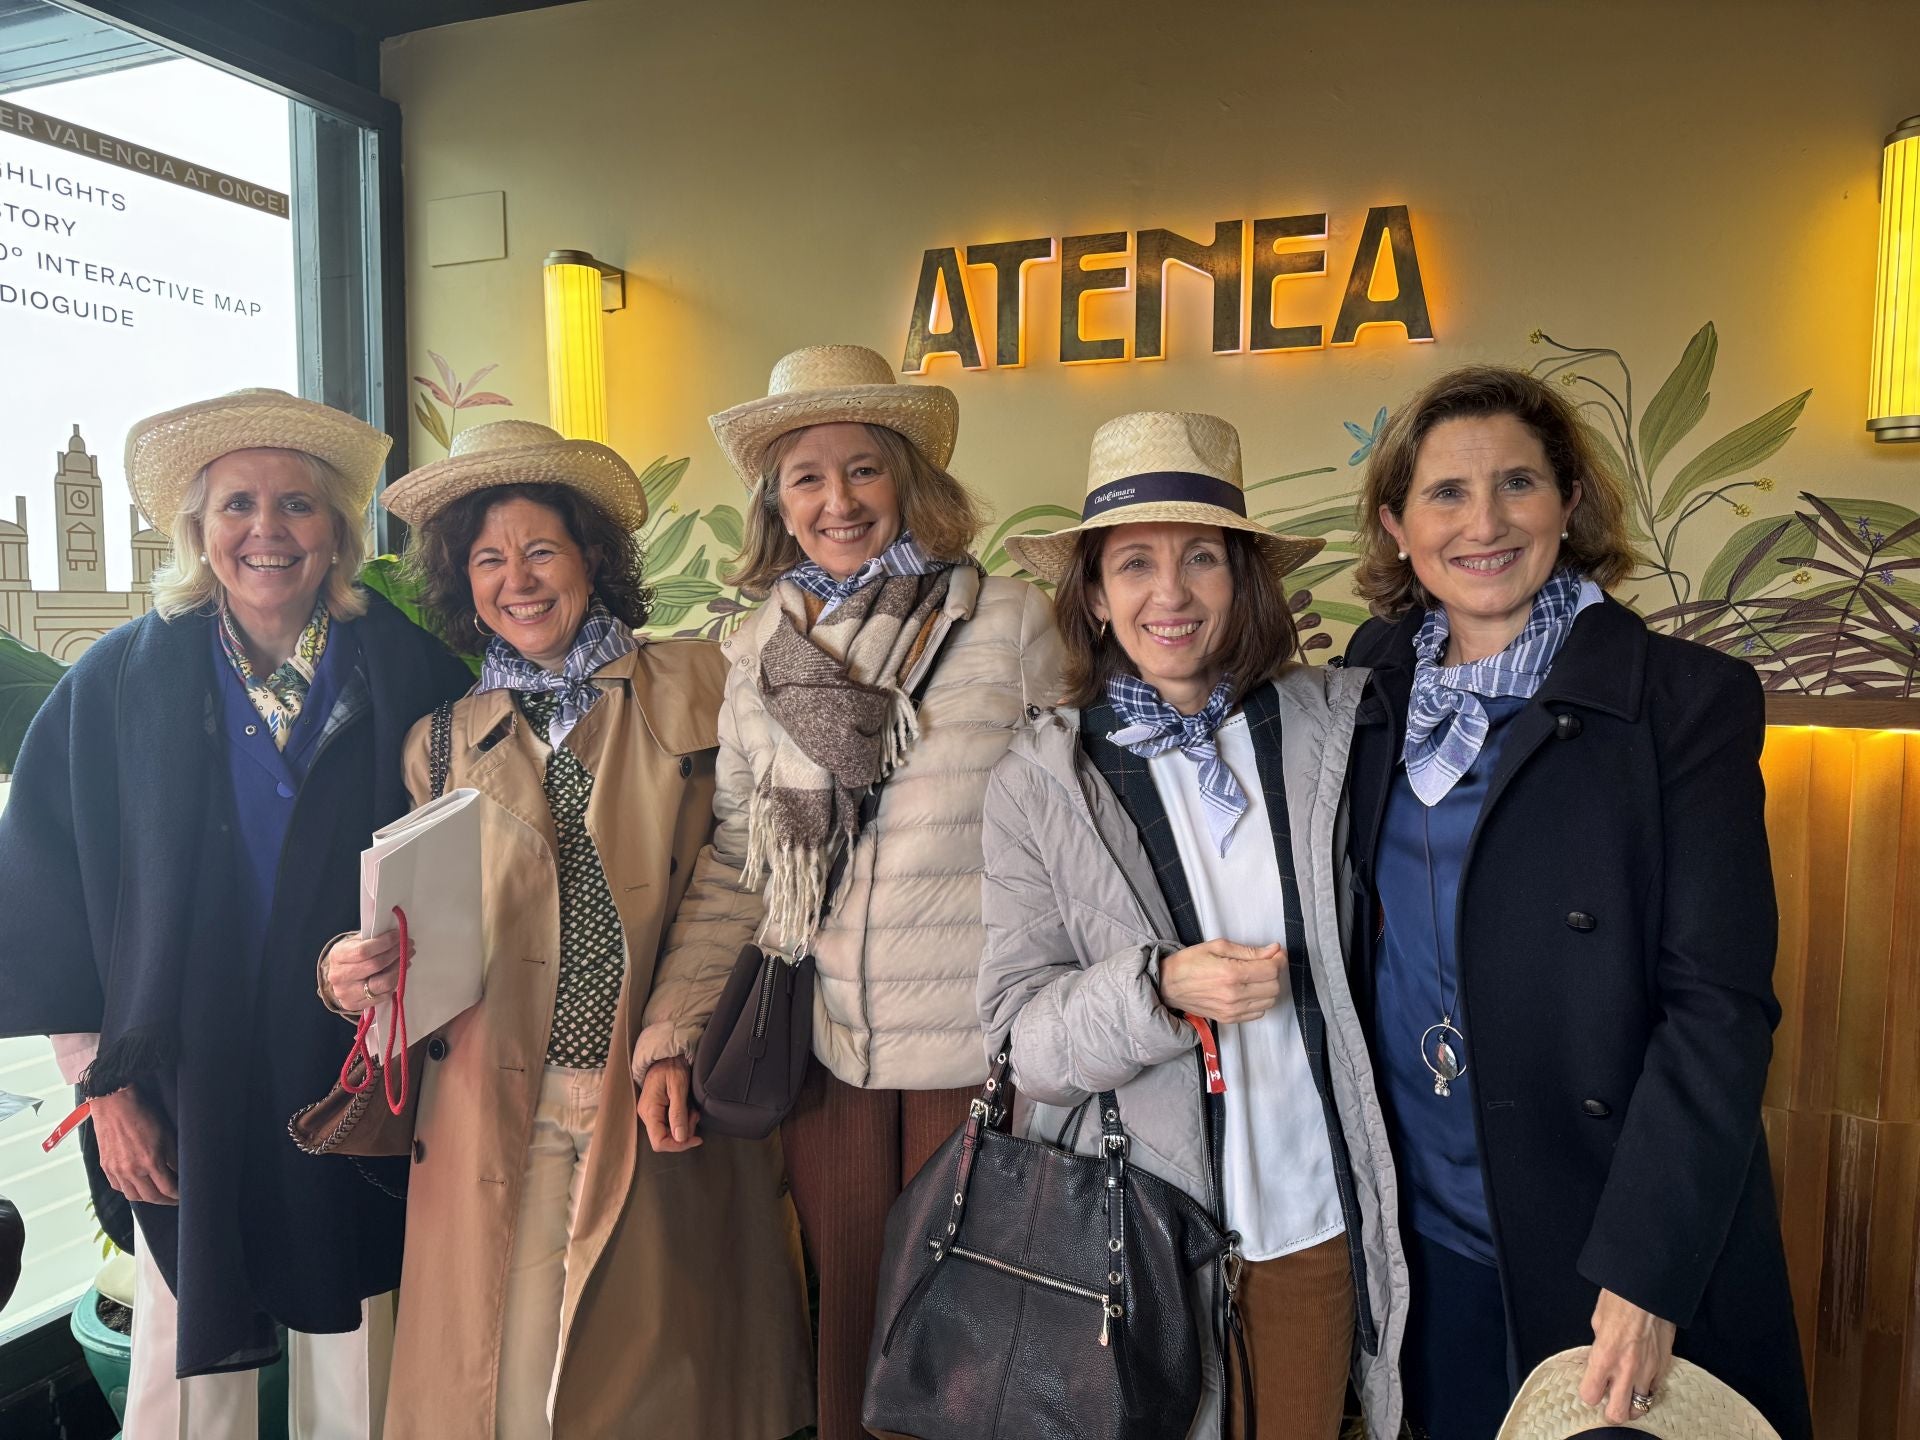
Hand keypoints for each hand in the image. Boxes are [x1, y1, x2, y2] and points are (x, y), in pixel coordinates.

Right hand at [90, 1089, 178, 1204]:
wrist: (115, 1103)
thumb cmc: (143, 1115)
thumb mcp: (167, 1134)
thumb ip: (174, 1157)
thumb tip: (181, 1172)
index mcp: (150, 1162)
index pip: (167, 1189)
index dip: (177, 1195)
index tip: (184, 1195)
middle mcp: (132, 1170)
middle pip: (151, 1197)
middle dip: (165, 1201)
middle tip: (174, 1199)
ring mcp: (116, 1170)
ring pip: (133, 1196)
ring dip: (147, 1198)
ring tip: (157, 1194)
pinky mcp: (105, 1167)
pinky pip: (118, 1187)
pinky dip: (129, 1190)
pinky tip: (138, 1186)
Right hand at [324, 931, 408, 1012]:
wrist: (337, 978)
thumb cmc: (349, 956)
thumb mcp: (353, 942)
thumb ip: (371, 938)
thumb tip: (396, 934)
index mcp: (337, 956)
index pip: (364, 951)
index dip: (386, 942)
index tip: (400, 935)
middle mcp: (339, 976)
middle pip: (376, 965)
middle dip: (396, 953)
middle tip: (409, 946)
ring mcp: (347, 993)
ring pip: (383, 983)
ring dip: (400, 969)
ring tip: (407, 959)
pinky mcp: (355, 1005)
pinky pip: (384, 995)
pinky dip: (395, 982)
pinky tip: (399, 972)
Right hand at [636, 1057, 702, 1152]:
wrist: (667, 1054)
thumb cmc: (672, 1066)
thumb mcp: (678, 1088)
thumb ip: (678, 1113)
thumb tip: (680, 1138)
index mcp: (650, 1111)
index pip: (659, 1142)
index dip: (677, 1145)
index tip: (695, 1139)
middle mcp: (647, 1115)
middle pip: (665, 1139)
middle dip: (684, 1133)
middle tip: (695, 1116)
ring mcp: (651, 1113)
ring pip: (669, 1132)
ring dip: (685, 1125)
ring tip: (693, 1110)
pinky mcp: (657, 1110)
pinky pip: (669, 1123)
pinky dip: (682, 1120)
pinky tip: (688, 1109)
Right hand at [1158, 940, 1285, 1023]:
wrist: (1169, 985)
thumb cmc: (1190, 962)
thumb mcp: (1217, 946)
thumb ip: (1249, 951)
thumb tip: (1274, 950)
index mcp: (1231, 973)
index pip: (1272, 970)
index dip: (1279, 959)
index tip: (1276, 953)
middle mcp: (1235, 995)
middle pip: (1274, 987)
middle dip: (1274, 972)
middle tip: (1266, 963)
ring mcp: (1233, 1010)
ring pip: (1269, 1002)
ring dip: (1268, 988)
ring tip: (1257, 977)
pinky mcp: (1230, 1019)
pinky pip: (1258, 1013)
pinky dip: (1260, 1001)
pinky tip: (1249, 990)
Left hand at [1580, 1288, 1676, 1423]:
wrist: (1649, 1289)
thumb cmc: (1620, 1298)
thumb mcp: (1598, 1321)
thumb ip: (1599, 1346)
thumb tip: (1600, 1358)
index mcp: (1604, 1356)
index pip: (1590, 1395)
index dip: (1588, 1393)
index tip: (1590, 1386)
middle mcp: (1626, 1369)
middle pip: (1617, 1414)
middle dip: (1611, 1411)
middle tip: (1609, 1401)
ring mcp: (1648, 1370)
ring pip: (1640, 1406)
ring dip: (1631, 1402)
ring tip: (1626, 1392)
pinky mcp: (1664, 1366)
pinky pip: (1655, 1390)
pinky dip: (1647, 1389)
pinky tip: (1642, 1379)